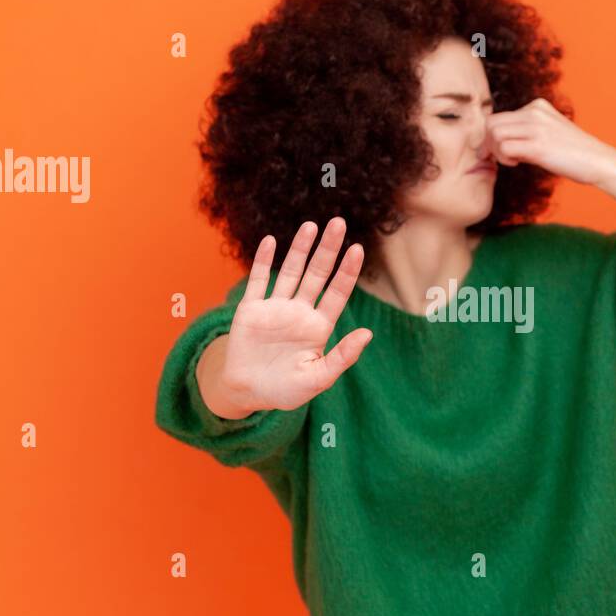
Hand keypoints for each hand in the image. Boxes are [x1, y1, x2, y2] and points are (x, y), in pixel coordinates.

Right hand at [219, 217, 371, 411]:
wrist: (247, 393)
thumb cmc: (286, 390)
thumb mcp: (318, 378)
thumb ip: (342, 357)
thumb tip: (367, 334)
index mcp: (318, 327)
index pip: (337, 293)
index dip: (347, 271)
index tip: (357, 249)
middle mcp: (299, 312)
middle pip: (317, 274)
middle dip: (328, 249)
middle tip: (338, 222)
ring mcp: (275, 309)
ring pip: (291, 272)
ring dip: (300, 249)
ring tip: (311, 225)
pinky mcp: (251, 310)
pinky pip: (258, 281)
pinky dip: (263, 261)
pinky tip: (271, 241)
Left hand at [483, 97, 615, 187]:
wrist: (599, 161)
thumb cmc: (574, 154)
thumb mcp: (548, 134)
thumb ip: (526, 133)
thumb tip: (500, 144)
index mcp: (537, 106)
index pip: (499, 116)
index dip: (492, 136)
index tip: (499, 151)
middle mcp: (534, 112)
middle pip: (491, 122)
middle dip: (488, 143)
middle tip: (497, 158)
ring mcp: (536, 127)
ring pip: (494, 133)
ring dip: (496, 151)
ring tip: (511, 161)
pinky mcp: (538, 145)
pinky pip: (504, 147)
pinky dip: (504, 158)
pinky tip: (517, 164)